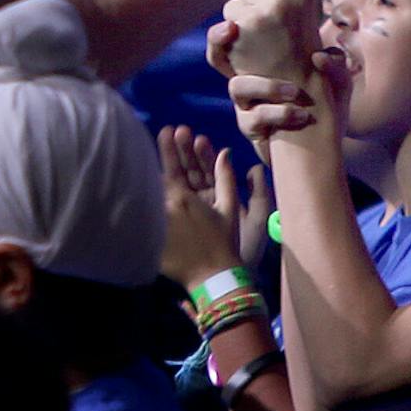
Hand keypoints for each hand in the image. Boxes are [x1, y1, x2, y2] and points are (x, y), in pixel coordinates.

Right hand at [158, 126, 255, 286]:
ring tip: (164, 140)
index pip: (209, 171)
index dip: (203, 153)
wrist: (226, 279)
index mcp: (220, 199)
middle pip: (190, 172)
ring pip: (176, 182)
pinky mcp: (170, 224)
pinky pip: (163, 200)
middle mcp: (201, 203)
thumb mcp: (258, 218)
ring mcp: (184, 213)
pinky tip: (152, 168)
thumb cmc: (245, 250)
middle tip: (175, 131)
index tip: (197, 136)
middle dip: (183, 152)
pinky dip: (159, 184)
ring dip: (171, 161)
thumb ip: (258, 191)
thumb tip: (252, 166)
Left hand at [220, 0, 321, 82]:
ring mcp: (254, 21)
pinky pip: (220, 29)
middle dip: (254, 2)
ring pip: (232, 8)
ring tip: (266, 44)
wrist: (304, 96)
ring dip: (242, 24)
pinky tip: (244, 50)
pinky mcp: (236, 42)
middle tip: (277, 28)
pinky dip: (225, 39)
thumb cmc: (303, 51)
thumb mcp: (303, 10)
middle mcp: (278, 2)